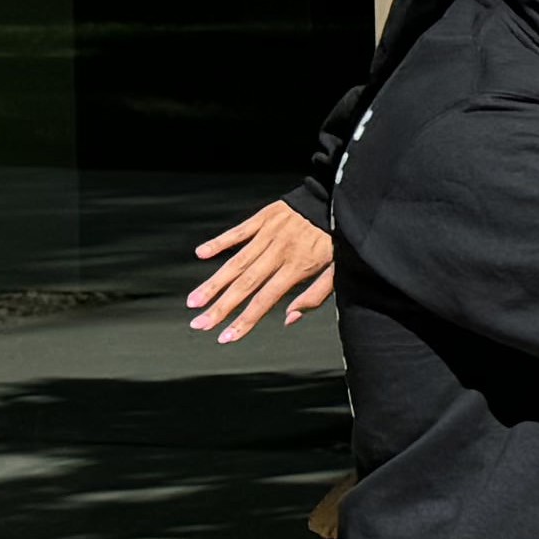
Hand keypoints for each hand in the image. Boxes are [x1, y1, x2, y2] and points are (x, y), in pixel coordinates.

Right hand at [185, 200, 337, 341]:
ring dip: (213, 283)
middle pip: (245, 285)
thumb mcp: (339, 271)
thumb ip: (315, 296)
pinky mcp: (265, 217)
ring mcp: (270, 233)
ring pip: (236, 262)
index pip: (265, 300)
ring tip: (194, 301)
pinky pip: (238, 231)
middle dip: (221, 307)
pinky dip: (219, 242)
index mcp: (298, 267)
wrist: (344, 200)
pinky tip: (201, 254)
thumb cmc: (342, 239)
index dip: (245, 321)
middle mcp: (279, 252)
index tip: (226, 337)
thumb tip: (290, 319)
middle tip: (198, 325)